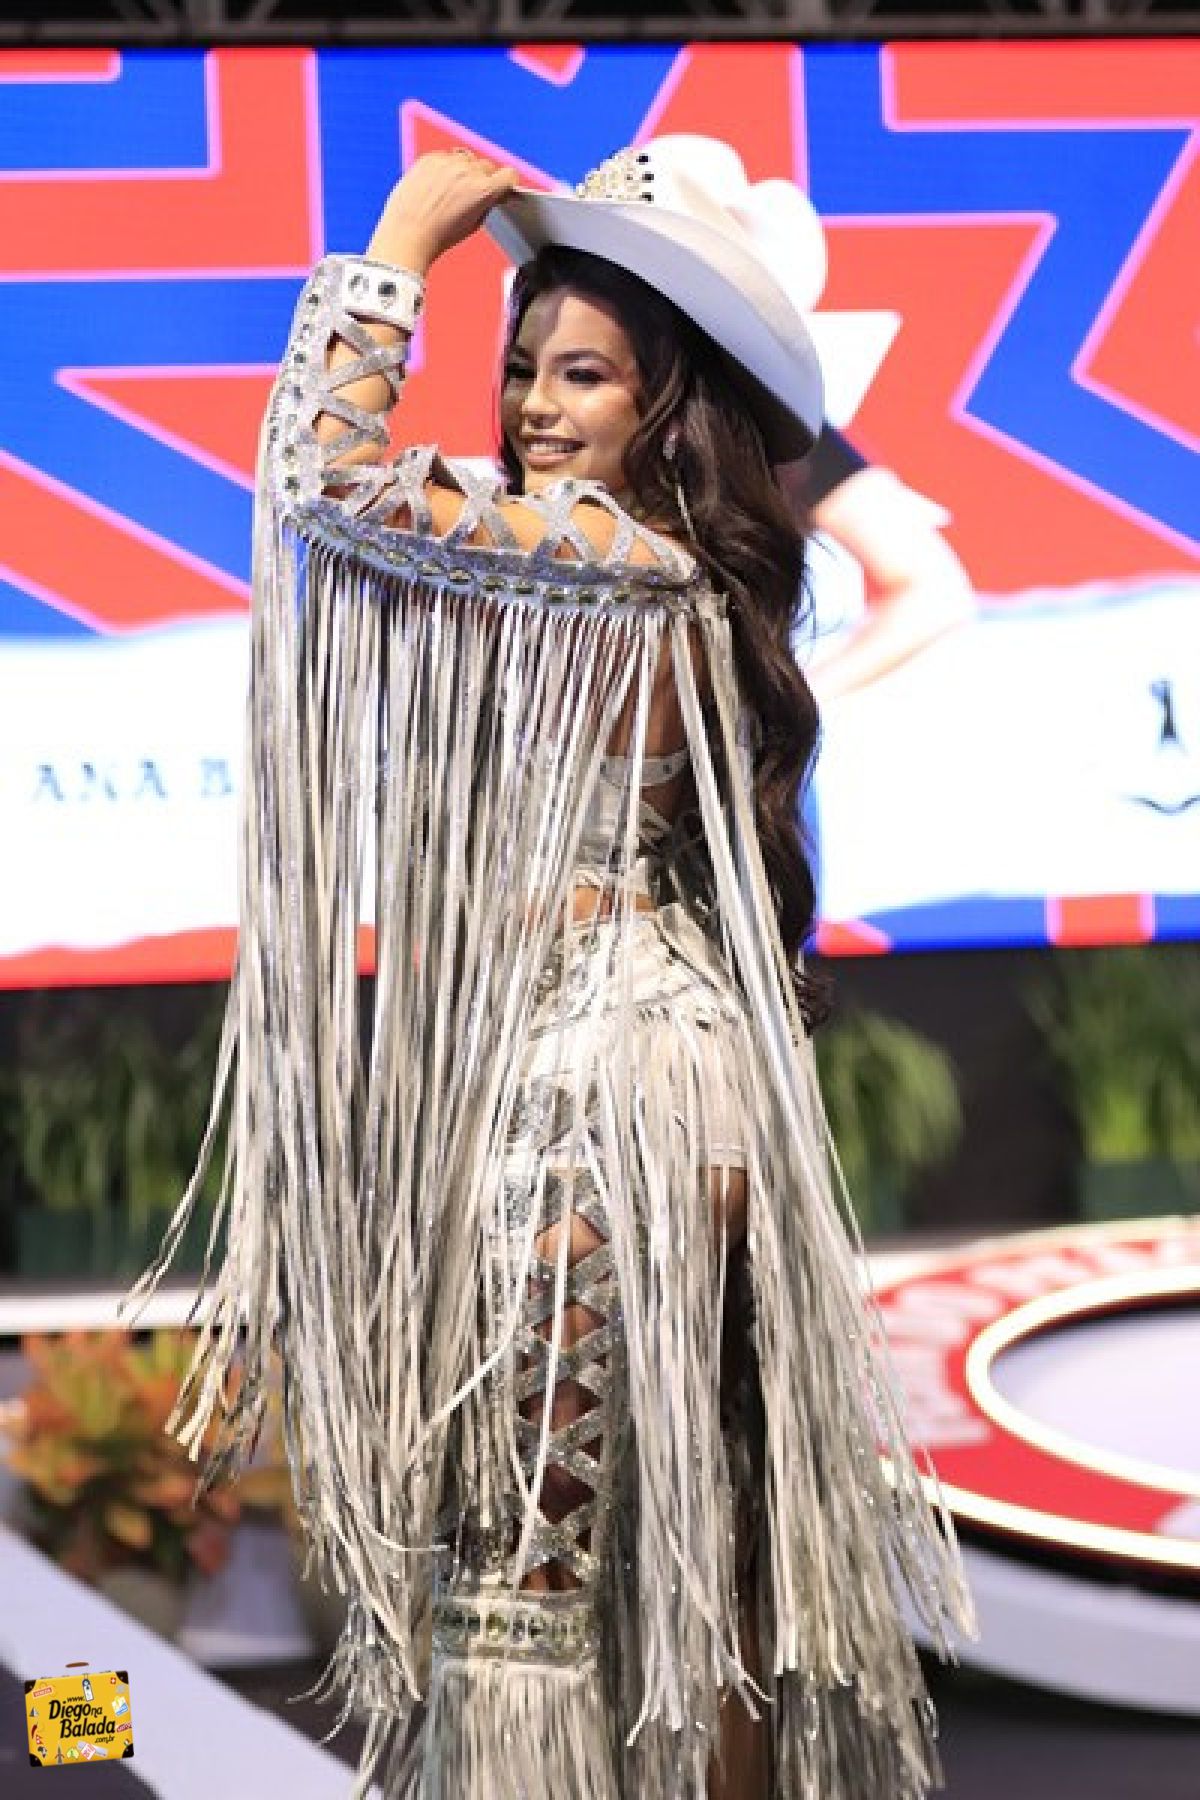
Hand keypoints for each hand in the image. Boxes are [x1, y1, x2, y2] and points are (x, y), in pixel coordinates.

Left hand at [367, 150, 518, 274]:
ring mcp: (447, 162)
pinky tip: (436, 185)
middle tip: (470, 194)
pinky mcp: (430, 158)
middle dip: (483, 178)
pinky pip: (445, 157)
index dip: (506, 182)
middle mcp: (468, 171)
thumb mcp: (474, 224)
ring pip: (466, 158)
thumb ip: (487, 203)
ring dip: (464, 169)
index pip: (509, 174)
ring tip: (451, 189)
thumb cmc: (439, 235)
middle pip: (486, 166)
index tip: (501, 187)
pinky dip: (444, 167)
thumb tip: (493, 193)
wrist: (408, 233)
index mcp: (484, 190)